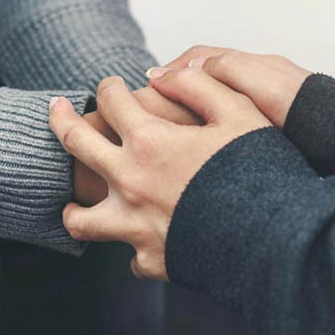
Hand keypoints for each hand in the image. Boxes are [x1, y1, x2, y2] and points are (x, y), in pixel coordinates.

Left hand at [52, 73, 269, 279]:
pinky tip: (139, 240)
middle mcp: (130, 183)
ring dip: (74, 208)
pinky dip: (134, 245)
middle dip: (62, 120)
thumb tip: (162, 74)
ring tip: (71, 204)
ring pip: (82, 220)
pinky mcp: (151, 260)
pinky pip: (130, 255)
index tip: (110, 85)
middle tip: (56, 109)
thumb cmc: (261, 170)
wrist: (278, 240)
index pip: (112, 102)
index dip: (109, 87)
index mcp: (149, 142)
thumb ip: (197, 85)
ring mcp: (135, 226)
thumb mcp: (238, 112)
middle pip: (78, 145)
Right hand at [150, 46, 310, 127]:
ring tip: (168, 129)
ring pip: (213, 100)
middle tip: (149, 110)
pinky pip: (226, 120)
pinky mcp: (267, 131)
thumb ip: (225, 71)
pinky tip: (199, 144)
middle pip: (203, 76)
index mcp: (253, 66)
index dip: (169, 71)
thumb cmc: (312, 116)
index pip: (199, 58)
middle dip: (174, 89)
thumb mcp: (264, 87)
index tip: (146, 90)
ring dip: (189, 109)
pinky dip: (206, 125)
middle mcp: (255, 81)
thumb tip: (182, 68)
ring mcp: (261, 106)